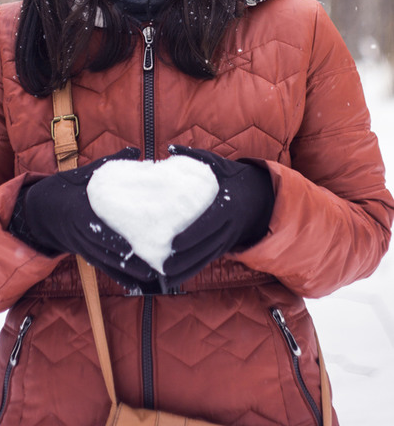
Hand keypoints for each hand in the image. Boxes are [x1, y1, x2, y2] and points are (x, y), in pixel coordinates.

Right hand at [10, 148, 159, 290]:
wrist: (39, 211)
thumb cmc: (65, 188)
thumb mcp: (83, 174)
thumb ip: (109, 164)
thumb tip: (135, 150)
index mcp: (78, 212)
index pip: (96, 230)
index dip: (113, 241)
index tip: (131, 249)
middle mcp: (80, 234)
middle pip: (104, 253)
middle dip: (127, 264)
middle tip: (151, 271)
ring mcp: (82, 247)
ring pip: (105, 264)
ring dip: (127, 275)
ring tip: (150, 280)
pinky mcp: (86, 254)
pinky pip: (103, 268)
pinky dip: (119, 277)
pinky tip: (137, 286)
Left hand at [163, 145, 274, 287]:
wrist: (264, 197)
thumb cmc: (236, 178)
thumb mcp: (220, 164)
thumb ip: (196, 156)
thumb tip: (170, 148)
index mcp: (228, 206)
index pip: (208, 224)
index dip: (192, 236)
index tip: (174, 244)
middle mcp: (229, 226)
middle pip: (206, 246)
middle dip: (185, 259)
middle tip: (163, 266)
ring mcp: (228, 238)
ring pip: (206, 258)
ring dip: (186, 270)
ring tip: (165, 277)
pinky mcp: (225, 246)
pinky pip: (208, 260)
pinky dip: (192, 270)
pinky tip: (175, 278)